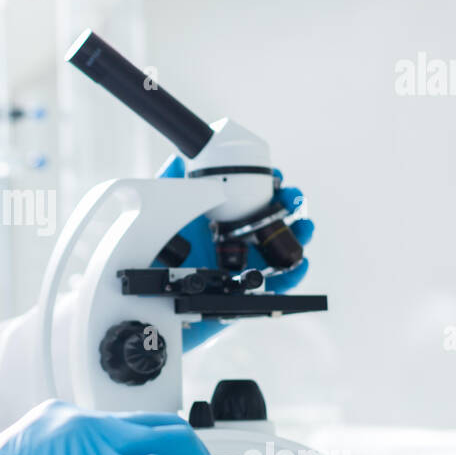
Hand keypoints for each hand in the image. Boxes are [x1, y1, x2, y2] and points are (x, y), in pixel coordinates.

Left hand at [156, 156, 314, 350]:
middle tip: (293, 197)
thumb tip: (180, 158)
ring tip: (305, 225)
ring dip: (299, 235)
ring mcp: (242, 265)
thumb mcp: (158, 214)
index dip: (266, 185)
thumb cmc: (153, 257)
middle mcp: (232, 242)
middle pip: (271, 220)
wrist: (149, 296)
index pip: (250, 197)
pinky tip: (299, 262)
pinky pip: (276, 286)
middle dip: (288, 205)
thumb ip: (170, 185)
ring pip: (280, 249)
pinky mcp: (245, 293)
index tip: (275, 175)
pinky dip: (293, 274)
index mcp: (217, 220)